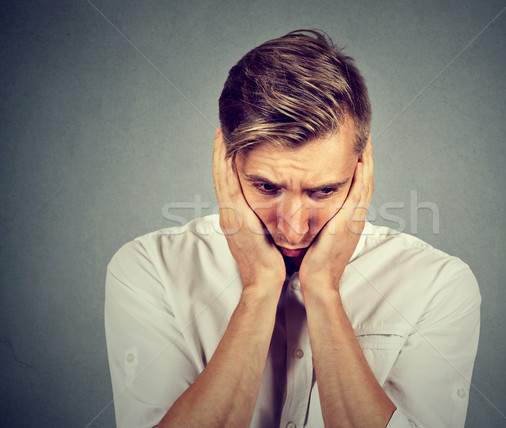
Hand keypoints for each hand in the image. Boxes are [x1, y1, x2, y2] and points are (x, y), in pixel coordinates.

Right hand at [212, 129, 285, 291]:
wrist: (265, 281)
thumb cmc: (269, 261)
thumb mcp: (264, 235)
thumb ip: (264, 219)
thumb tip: (273, 207)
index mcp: (236, 216)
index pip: (228, 183)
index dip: (225, 163)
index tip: (228, 144)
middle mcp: (229, 213)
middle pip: (220, 176)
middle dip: (219, 153)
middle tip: (221, 131)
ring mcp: (230, 215)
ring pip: (221, 178)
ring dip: (220, 156)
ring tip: (221, 135)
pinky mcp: (235, 218)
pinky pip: (228, 187)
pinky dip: (224, 169)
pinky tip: (226, 153)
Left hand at [298, 137, 373, 291]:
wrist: (318, 281)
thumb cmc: (315, 261)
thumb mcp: (320, 234)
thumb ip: (321, 219)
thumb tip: (311, 206)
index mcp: (349, 217)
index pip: (358, 185)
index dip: (359, 165)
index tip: (356, 147)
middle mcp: (355, 216)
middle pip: (366, 179)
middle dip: (366, 157)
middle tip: (365, 135)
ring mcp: (355, 218)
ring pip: (366, 183)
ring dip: (367, 160)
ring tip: (366, 140)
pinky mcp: (349, 222)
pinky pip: (359, 194)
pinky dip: (362, 177)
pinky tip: (361, 161)